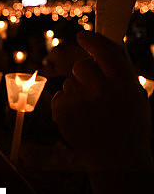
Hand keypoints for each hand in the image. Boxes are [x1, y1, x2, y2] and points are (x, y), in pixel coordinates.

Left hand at [51, 31, 150, 159]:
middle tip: (95, 88)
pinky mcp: (61, 111)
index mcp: (123, 82)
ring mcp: (78, 100)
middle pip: (81, 66)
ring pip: (69, 82)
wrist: (116, 157)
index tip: (83, 36)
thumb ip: (119, 72)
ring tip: (92, 111)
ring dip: (77, 90)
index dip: (92, 41)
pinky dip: (67, 104)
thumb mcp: (135, 95)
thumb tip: (100, 47)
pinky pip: (59, 96)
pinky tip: (81, 118)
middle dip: (85, 72)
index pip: (103, 51)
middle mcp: (100, 88)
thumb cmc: (129, 123)